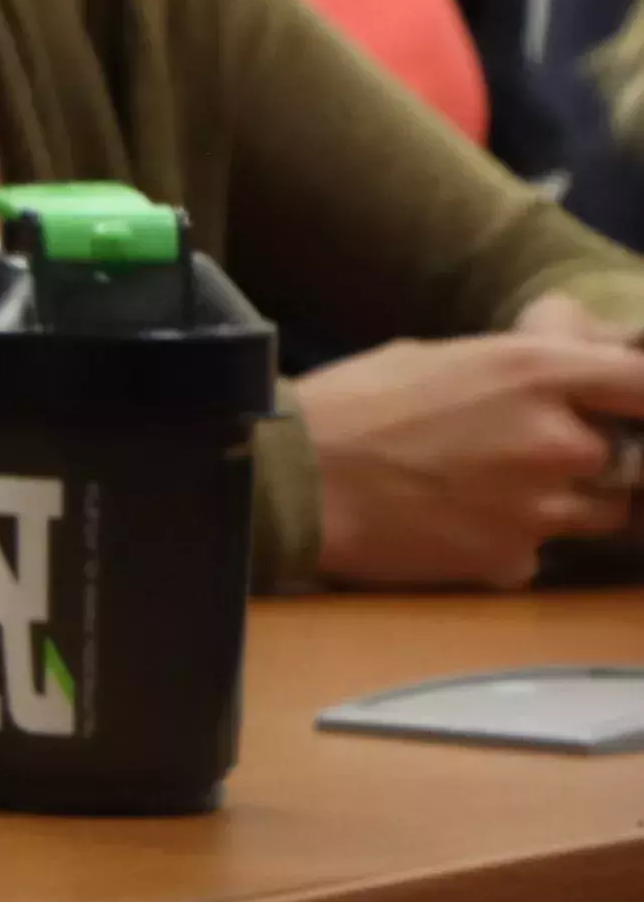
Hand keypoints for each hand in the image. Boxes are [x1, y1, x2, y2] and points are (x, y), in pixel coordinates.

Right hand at [293, 328, 643, 587]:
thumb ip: (518, 358)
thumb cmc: (352, 403)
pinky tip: (457, 526)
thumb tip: (575, 339)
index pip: (642, 384)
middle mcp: (555, 441)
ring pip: (600, 514)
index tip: (629, 409)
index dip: (640, 398)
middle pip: (625, 458)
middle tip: (533, 453)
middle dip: (591, 457)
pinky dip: (509, 542)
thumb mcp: (436, 354)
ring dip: (564, 502)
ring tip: (497, 492)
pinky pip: (538, 553)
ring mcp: (540, 508)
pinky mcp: (512, 561)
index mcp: (533, 371)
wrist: (292, 482)